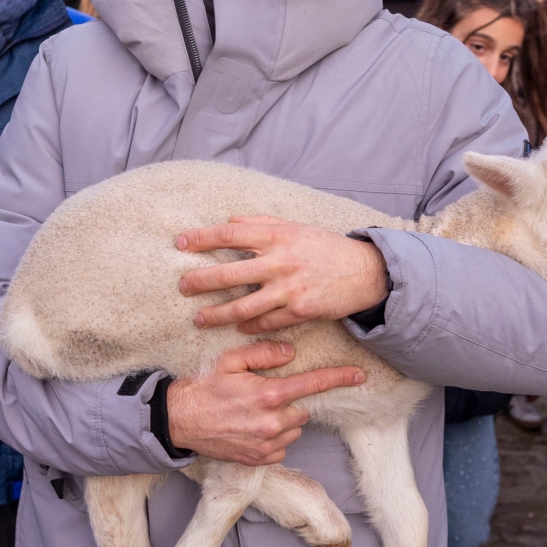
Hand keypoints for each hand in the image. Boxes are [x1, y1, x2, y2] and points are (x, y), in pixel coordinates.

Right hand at [166, 339, 365, 464]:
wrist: (180, 421)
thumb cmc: (205, 388)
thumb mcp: (231, 360)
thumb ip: (264, 353)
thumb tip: (290, 353)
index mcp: (268, 394)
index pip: (312, 384)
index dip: (338, 378)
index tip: (359, 376)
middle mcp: (272, 422)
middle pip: (302, 408)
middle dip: (289, 401)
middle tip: (264, 395)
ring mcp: (267, 444)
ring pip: (294, 427)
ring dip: (284, 419)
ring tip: (255, 413)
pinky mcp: (260, 459)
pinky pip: (282, 445)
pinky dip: (275, 437)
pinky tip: (253, 428)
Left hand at [177, 215, 388, 332]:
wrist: (364, 271)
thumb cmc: (325, 247)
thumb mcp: (295, 227)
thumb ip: (262, 222)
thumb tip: (230, 219)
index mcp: (278, 235)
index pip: (231, 234)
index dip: (202, 238)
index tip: (181, 243)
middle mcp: (281, 261)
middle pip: (229, 273)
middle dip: (200, 281)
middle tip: (182, 286)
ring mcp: (290, 288)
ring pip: (243, 306)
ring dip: (217, 314)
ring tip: (200, 318)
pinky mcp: (301, 311)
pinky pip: (266, 322)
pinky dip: (249, 326)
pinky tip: (237, 327)